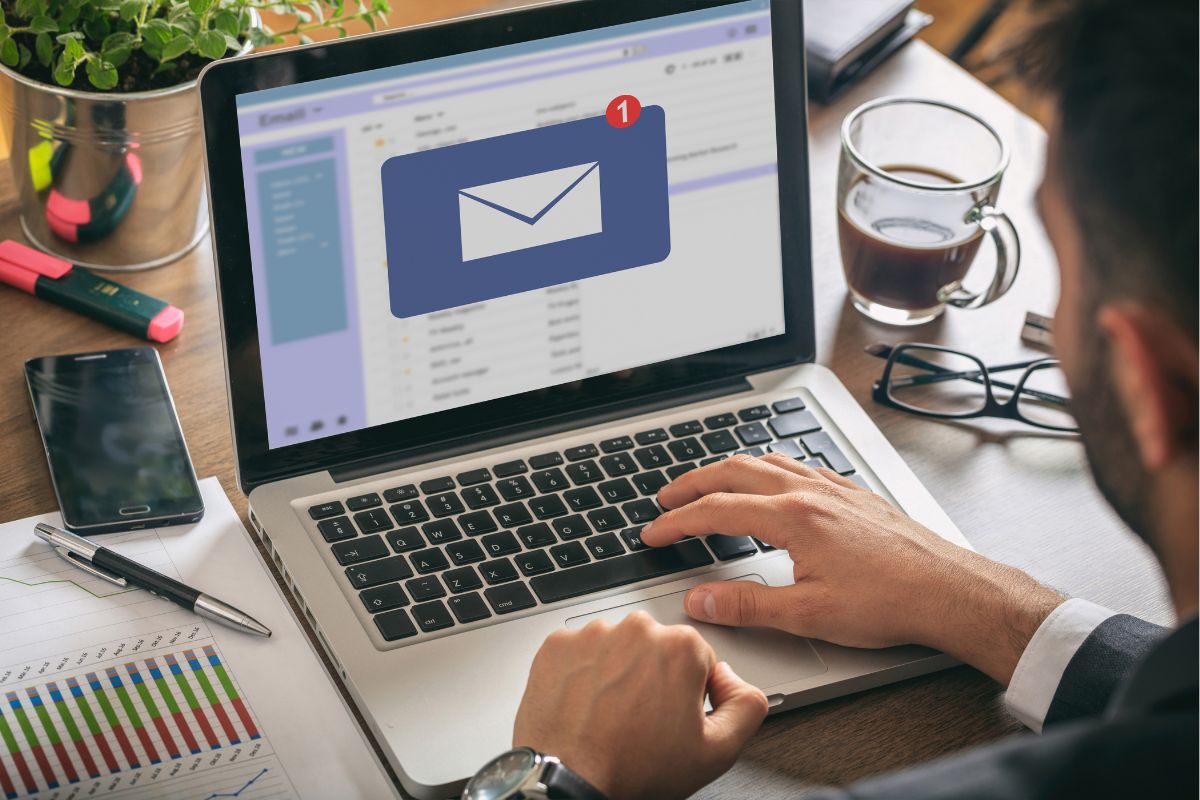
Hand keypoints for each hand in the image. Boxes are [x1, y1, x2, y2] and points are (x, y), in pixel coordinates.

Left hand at [513, 611, 767, 799]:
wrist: (569, 781)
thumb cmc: (633, 769)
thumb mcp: (717, 752)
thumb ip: (747, 706)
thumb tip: (734, 680)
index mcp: (680, 647)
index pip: (697, 659)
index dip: (689, 693)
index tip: (672, 716)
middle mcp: (637, 629)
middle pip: (656, 648)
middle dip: (653, 677)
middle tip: (641, 720)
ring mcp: (593, 634)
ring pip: (617, 648)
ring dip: (617, 673)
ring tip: (610, 715)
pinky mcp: (558, 644)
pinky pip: (580, 652)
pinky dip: (582, 673)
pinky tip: (586, 705)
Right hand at [641, 454, 1063, 684]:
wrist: (949, 590)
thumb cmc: (890, 602)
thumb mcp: (808, 614)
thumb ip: (746, 605)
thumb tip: (700, 602)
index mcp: (792, 518)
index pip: (716, 511)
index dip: (677, 522)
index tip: (653, 533)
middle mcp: (809, 492)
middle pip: (733, 471)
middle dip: (692, 483)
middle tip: (666, 498)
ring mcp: (832, 488)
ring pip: (766, 461)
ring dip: (727, 469)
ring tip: (707, 483)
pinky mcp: (852, 493)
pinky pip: (798, 464)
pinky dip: (768, 467)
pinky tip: (771, 479)